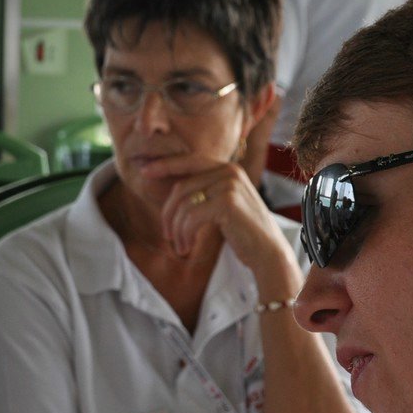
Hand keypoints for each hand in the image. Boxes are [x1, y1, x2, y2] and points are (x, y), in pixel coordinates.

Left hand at [142, 152, 292, 273]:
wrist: (267, 251)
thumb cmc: (243, 231)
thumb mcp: (222, 204)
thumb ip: (204, 191)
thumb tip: (172, 188)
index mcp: (228, 168)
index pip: (189, 161)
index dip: (165, 165)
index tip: (144, 172)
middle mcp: (229, 171)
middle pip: (181, 187)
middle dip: (168, 213)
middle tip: (167, 235)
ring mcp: (229, 185)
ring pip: (184, 204)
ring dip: (176, 229)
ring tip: (180, 246)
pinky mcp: (227, 202)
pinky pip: (191, 217)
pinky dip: (184, 234)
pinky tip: (188, 247)